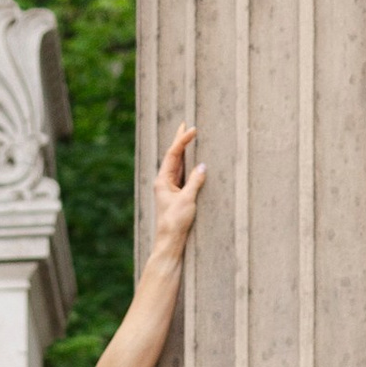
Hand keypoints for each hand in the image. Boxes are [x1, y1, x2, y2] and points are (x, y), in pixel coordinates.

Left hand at [152, 124, 206, 261]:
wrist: (170, 241)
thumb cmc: (175, 222)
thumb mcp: (187, 199)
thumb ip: (195, 181)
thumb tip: (202, 166)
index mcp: (162, 180)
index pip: (173, 155)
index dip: (182, 141)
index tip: (193, 129)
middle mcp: (165, 182)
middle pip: (173, 157)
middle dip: (179, 141)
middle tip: (185, 124)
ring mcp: (171, 189)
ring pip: (178, 165)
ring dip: (184, 151)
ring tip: (188, 137)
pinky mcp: (177, 196)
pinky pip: (184, 175)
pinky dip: (189, 165)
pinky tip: (193, 160)